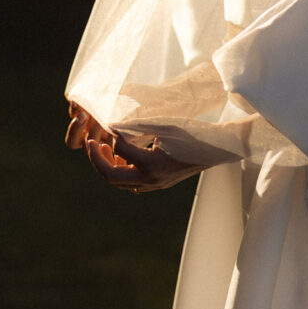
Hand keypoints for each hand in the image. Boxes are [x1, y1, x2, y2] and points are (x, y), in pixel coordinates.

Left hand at [65, 101, 201, 192]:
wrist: (215, 148)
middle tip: (91, 143)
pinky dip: (121, 172)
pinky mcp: (158, 184)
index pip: (119, 149)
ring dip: (107, 166)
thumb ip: (136, 125)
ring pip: (120, 183)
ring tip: (103, 148)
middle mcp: (150, 179)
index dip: (112, 134)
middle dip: (97, 159)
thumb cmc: (192, 132)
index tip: (110, 123)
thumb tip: (112, 126)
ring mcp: (154, 185)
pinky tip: (122, 157)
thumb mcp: (164, 124)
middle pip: (111, 176)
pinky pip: (131, 184)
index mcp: (151, 164)